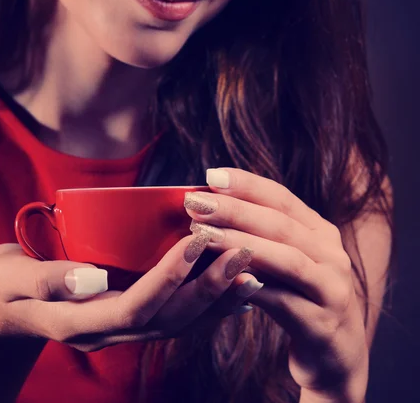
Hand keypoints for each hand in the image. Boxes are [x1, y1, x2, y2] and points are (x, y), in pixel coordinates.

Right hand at [0, 233, 255, 352]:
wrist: (7, 309)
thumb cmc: (7, 285)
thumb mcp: (10, 276)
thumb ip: (46, 279)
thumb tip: (92, 276)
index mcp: (80, 322)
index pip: (137, 305)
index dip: (170, 276)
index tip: (197, 239)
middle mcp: (108, 333)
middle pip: (169, 318)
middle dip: (209, 286)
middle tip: (244, 251)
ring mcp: (120, 332)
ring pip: (178, 323)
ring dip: (216, 298)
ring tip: (252, 271)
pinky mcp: (129, 321)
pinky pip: (175, 319)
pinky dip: (207, 306)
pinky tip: (232, 292)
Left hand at [185, 168, 368, 402]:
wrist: (334, 355)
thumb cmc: (295, 299)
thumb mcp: (283, 262)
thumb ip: (259, 237)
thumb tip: (206, 208)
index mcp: (320, 232)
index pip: (281, 198)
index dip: (246, 185)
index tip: (210, 176)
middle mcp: (332, 255)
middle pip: (280, 224)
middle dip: (234, 211)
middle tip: (195, 205)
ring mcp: (332, 289)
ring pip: (284, 259)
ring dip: (240, 244)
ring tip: (202, 235)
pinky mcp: (322, 322)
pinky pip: (282, 301)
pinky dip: (252, 287)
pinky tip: (223, 278)